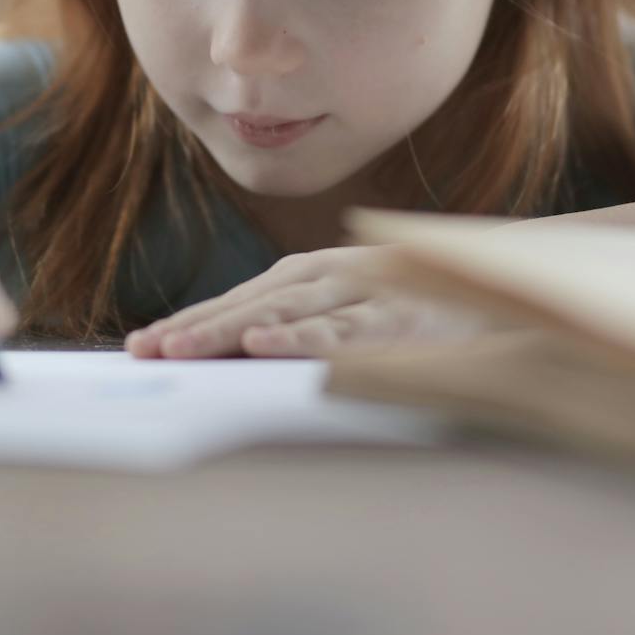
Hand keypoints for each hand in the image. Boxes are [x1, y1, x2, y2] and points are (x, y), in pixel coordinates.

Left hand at [123, 244, 485, 358]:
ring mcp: (358, 292)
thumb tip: (234, 358)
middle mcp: (324, 276)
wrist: (496, 283)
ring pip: (283, 313)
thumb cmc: (412, 303)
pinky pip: (340, 330)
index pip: (234, 302)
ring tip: (183, 349)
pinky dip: (299, 336)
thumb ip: (297, 326)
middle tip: (144, 351)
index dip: (186, 322)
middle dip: (192, 328)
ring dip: (229, 331)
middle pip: (247, 305)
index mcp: (307, 277)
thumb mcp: (347, 309)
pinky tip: (264, 345)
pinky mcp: (393, 318)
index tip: (139, 346)